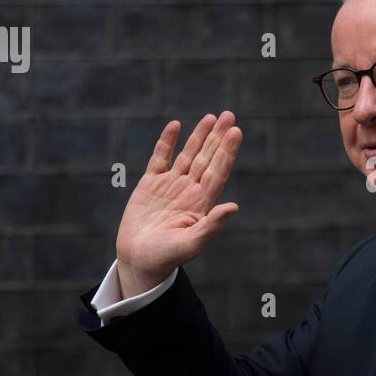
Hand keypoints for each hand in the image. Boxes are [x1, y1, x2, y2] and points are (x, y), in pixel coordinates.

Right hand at [114, 111, 242, 296]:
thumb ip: (211, 226)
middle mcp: (189, 190)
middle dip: (218, 137)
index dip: (227, 152)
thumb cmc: (166, 257)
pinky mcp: (150, 183)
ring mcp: (171, 185)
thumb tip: (234, 207)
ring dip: (199, 135)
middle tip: (230, 115)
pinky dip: (167, 142)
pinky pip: (160, 158)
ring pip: (188, 154)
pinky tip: (176, 125)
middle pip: (207, 158)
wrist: (139, 260)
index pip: (218, 171)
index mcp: (202, 203)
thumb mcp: (190, 244)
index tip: (236, 132)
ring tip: (212, 117)